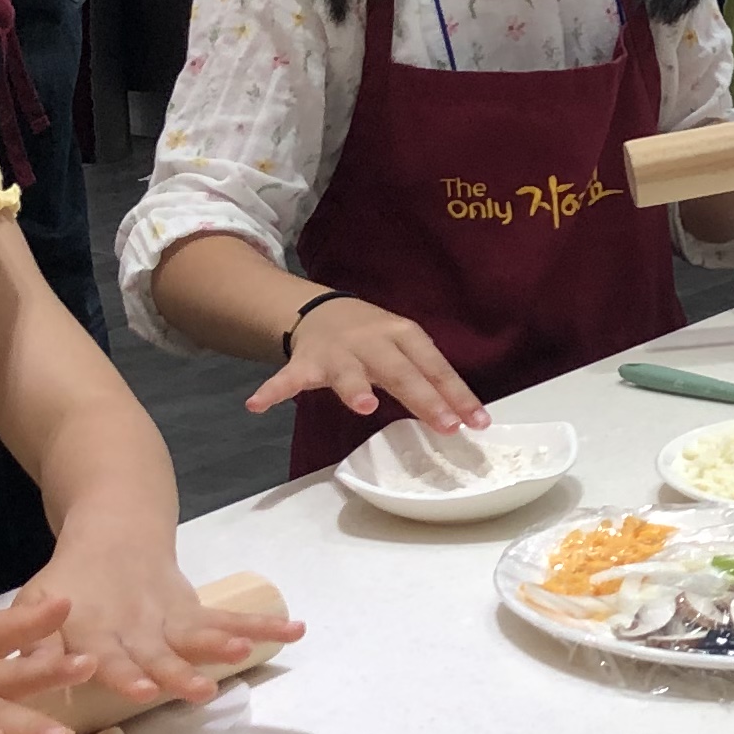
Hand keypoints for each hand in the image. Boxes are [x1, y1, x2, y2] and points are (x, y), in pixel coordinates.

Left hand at [17, 540, 302, 711]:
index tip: (143, 690)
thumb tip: (19, 678)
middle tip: (197, 691)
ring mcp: (170, 619)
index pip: (110, 657)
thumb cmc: (68, 586)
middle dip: (179, 672)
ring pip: (200, 635)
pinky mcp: (195, 611)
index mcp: (95, 631)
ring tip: (245, 655)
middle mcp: (137, 628)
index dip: (125, 673)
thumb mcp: (37, 606)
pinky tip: (296, 630)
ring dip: (223, 645)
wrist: (113, 534)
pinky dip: (262, 625)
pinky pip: (231, 619)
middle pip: (159, 654)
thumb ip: (32, 645)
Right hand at [243, 293, 484, 431]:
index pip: (434, 366)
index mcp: (403, 336)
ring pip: (347, 372)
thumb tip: (469, 418)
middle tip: (445, 424)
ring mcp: (337, 352)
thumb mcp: (406, 349)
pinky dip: (272, 390)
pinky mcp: (305, 362)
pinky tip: (257, 405)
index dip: (456, 394)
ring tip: (363, 407)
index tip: (476, 423)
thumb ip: (430, 380)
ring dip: (354, 388)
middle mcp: (373, 341)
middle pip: (400, 371)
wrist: (321, 308)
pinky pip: (287, 378)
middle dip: (423, 398)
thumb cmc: (375, 338)